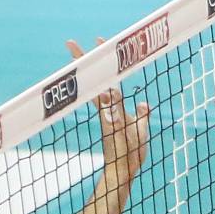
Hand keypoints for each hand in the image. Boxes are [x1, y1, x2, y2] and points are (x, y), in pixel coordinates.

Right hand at [67, 38, 149, 173]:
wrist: (125, 171)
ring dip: (92, 76)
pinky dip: (108, 105)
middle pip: (96, 81)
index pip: (107, 80)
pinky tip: (105, 91)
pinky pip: (109, 114)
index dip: (105, 63)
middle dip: (85, 63)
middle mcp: (108, 110)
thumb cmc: (131, 152)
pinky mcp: (112, 132)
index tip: (99, 42)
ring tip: (81, 56)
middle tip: (70, 42)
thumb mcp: (140, 129)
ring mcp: (107, 119)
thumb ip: (141, 115)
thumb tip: (144, 103)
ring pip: (99, 93)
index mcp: (114, 108)